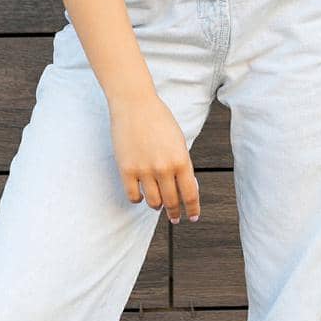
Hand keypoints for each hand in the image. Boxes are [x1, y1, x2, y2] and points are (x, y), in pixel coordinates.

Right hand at [108, 93, 200, 223]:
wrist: (134, 104)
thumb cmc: (159, 119)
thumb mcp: (178, 141)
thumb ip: (183, 164)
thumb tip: (186, 187)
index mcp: (181, 160)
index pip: (190, 194)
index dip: (193, 209)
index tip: (193, 217)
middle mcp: (164, 168)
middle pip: (172, 201)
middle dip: (175, 212)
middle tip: (175, 217)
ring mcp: (144, 170)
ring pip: (154, 202)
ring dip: (157, 207)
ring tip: (158, 205)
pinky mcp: (126, 169)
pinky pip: (133, 196)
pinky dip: (138, 199)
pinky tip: (141, 195)